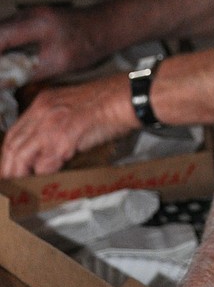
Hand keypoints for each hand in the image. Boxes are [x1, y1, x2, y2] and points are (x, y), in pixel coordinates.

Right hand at [0, 6, 101, 82]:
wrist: (104, 28)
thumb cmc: (87, 45)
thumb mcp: (57, 64)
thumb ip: (27, 72)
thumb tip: (4, 83)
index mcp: (34, 23)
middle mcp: (27, 15)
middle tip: (0, 77)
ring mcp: (28, 15)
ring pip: (0, 33)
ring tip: (3, 74)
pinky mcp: (30, 20)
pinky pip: (7, 33)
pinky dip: (3, 47)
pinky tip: (6, 63)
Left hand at [0, 74, 132, 176]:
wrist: (128, 97)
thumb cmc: (111, 102)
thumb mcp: (75, 107)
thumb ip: (59, 124)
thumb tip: (52, 149)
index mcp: (44, 101)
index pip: (15, 131)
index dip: (10, 153)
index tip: (12, 167)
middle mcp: (42, 111)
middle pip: (12, 144)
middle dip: (9, 167)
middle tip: (12, 183)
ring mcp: (51, 124)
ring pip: (21, 156)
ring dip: (21, 175)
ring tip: (23, 189)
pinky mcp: (63, 138)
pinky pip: (44, 164)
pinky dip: (42, 177)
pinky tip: (45, 184)